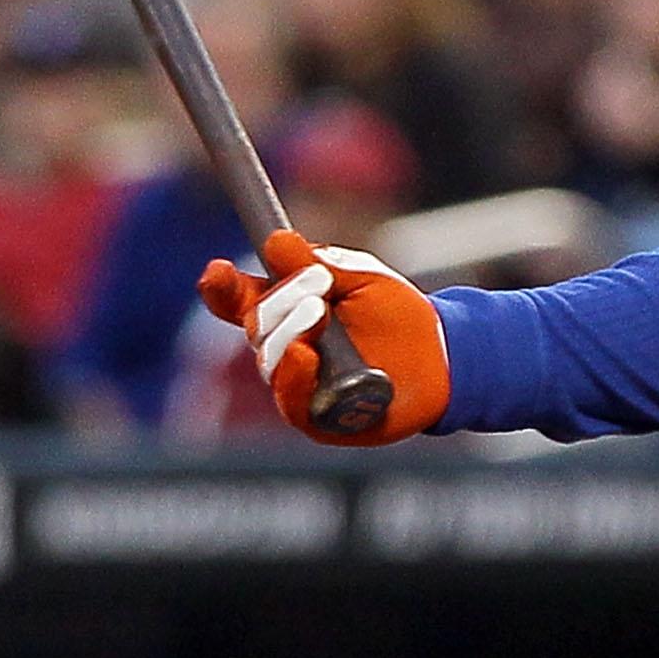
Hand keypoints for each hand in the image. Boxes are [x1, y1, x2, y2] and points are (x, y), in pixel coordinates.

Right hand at [197, 230, 449, 445]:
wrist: (442, 357)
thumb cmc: (398, 314)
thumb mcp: (364, 278)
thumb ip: (321, 265)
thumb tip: (276, 240)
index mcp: (290, 310)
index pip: (242, 300)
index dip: (222, 288)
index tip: (215, 272)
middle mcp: (285, 348)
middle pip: (257, 324)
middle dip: (281, 301)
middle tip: (317, 286)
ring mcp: (297, 384)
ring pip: (270, 360)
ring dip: (291, 332)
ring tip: (320, 315)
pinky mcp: (315, 417)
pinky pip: (291, 400)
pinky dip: (294, 375)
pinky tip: (304, 355)